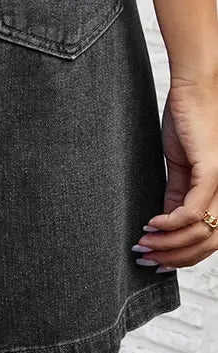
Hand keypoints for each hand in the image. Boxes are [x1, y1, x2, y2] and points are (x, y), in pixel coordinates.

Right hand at [134, 73, 217, 268]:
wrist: (194, 90)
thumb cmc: (188, 122)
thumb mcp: (181, 166)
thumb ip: (176, 194)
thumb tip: (163, 222)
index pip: (209, 240)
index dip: (184, 256)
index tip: (157, 262)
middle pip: (207, 243)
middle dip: (174, 257)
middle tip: (146, 258)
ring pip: (201, 233)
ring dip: (168, 244)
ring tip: (143, 244)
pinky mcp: (212, 172)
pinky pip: (192, 211)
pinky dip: (170, 223)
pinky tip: (151, 224)